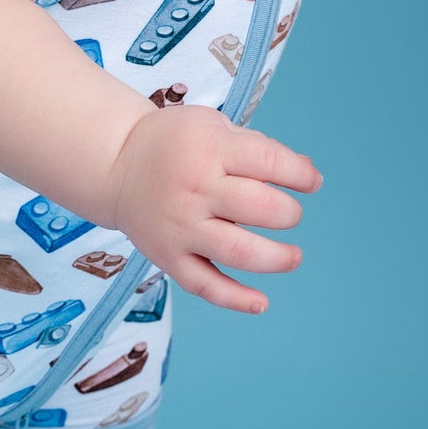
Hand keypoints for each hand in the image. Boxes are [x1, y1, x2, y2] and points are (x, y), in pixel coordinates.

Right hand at [102, 104, 321, 313]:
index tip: (312, 182)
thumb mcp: (213, 126)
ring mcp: (180, 226)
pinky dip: (235, 299)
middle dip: (289, 213)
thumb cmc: (175, 142)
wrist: (116, 163)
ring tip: (293, 256)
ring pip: (238, 251)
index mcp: (210, 148)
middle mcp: (195, 188)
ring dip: (277, 258)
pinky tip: (261, 303)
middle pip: (259, 208)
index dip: (301, 175)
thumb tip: (309, 171)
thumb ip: (258, 147)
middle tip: (289, 214)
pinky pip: (204, 285)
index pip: (270, 161)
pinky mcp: (168, 256)